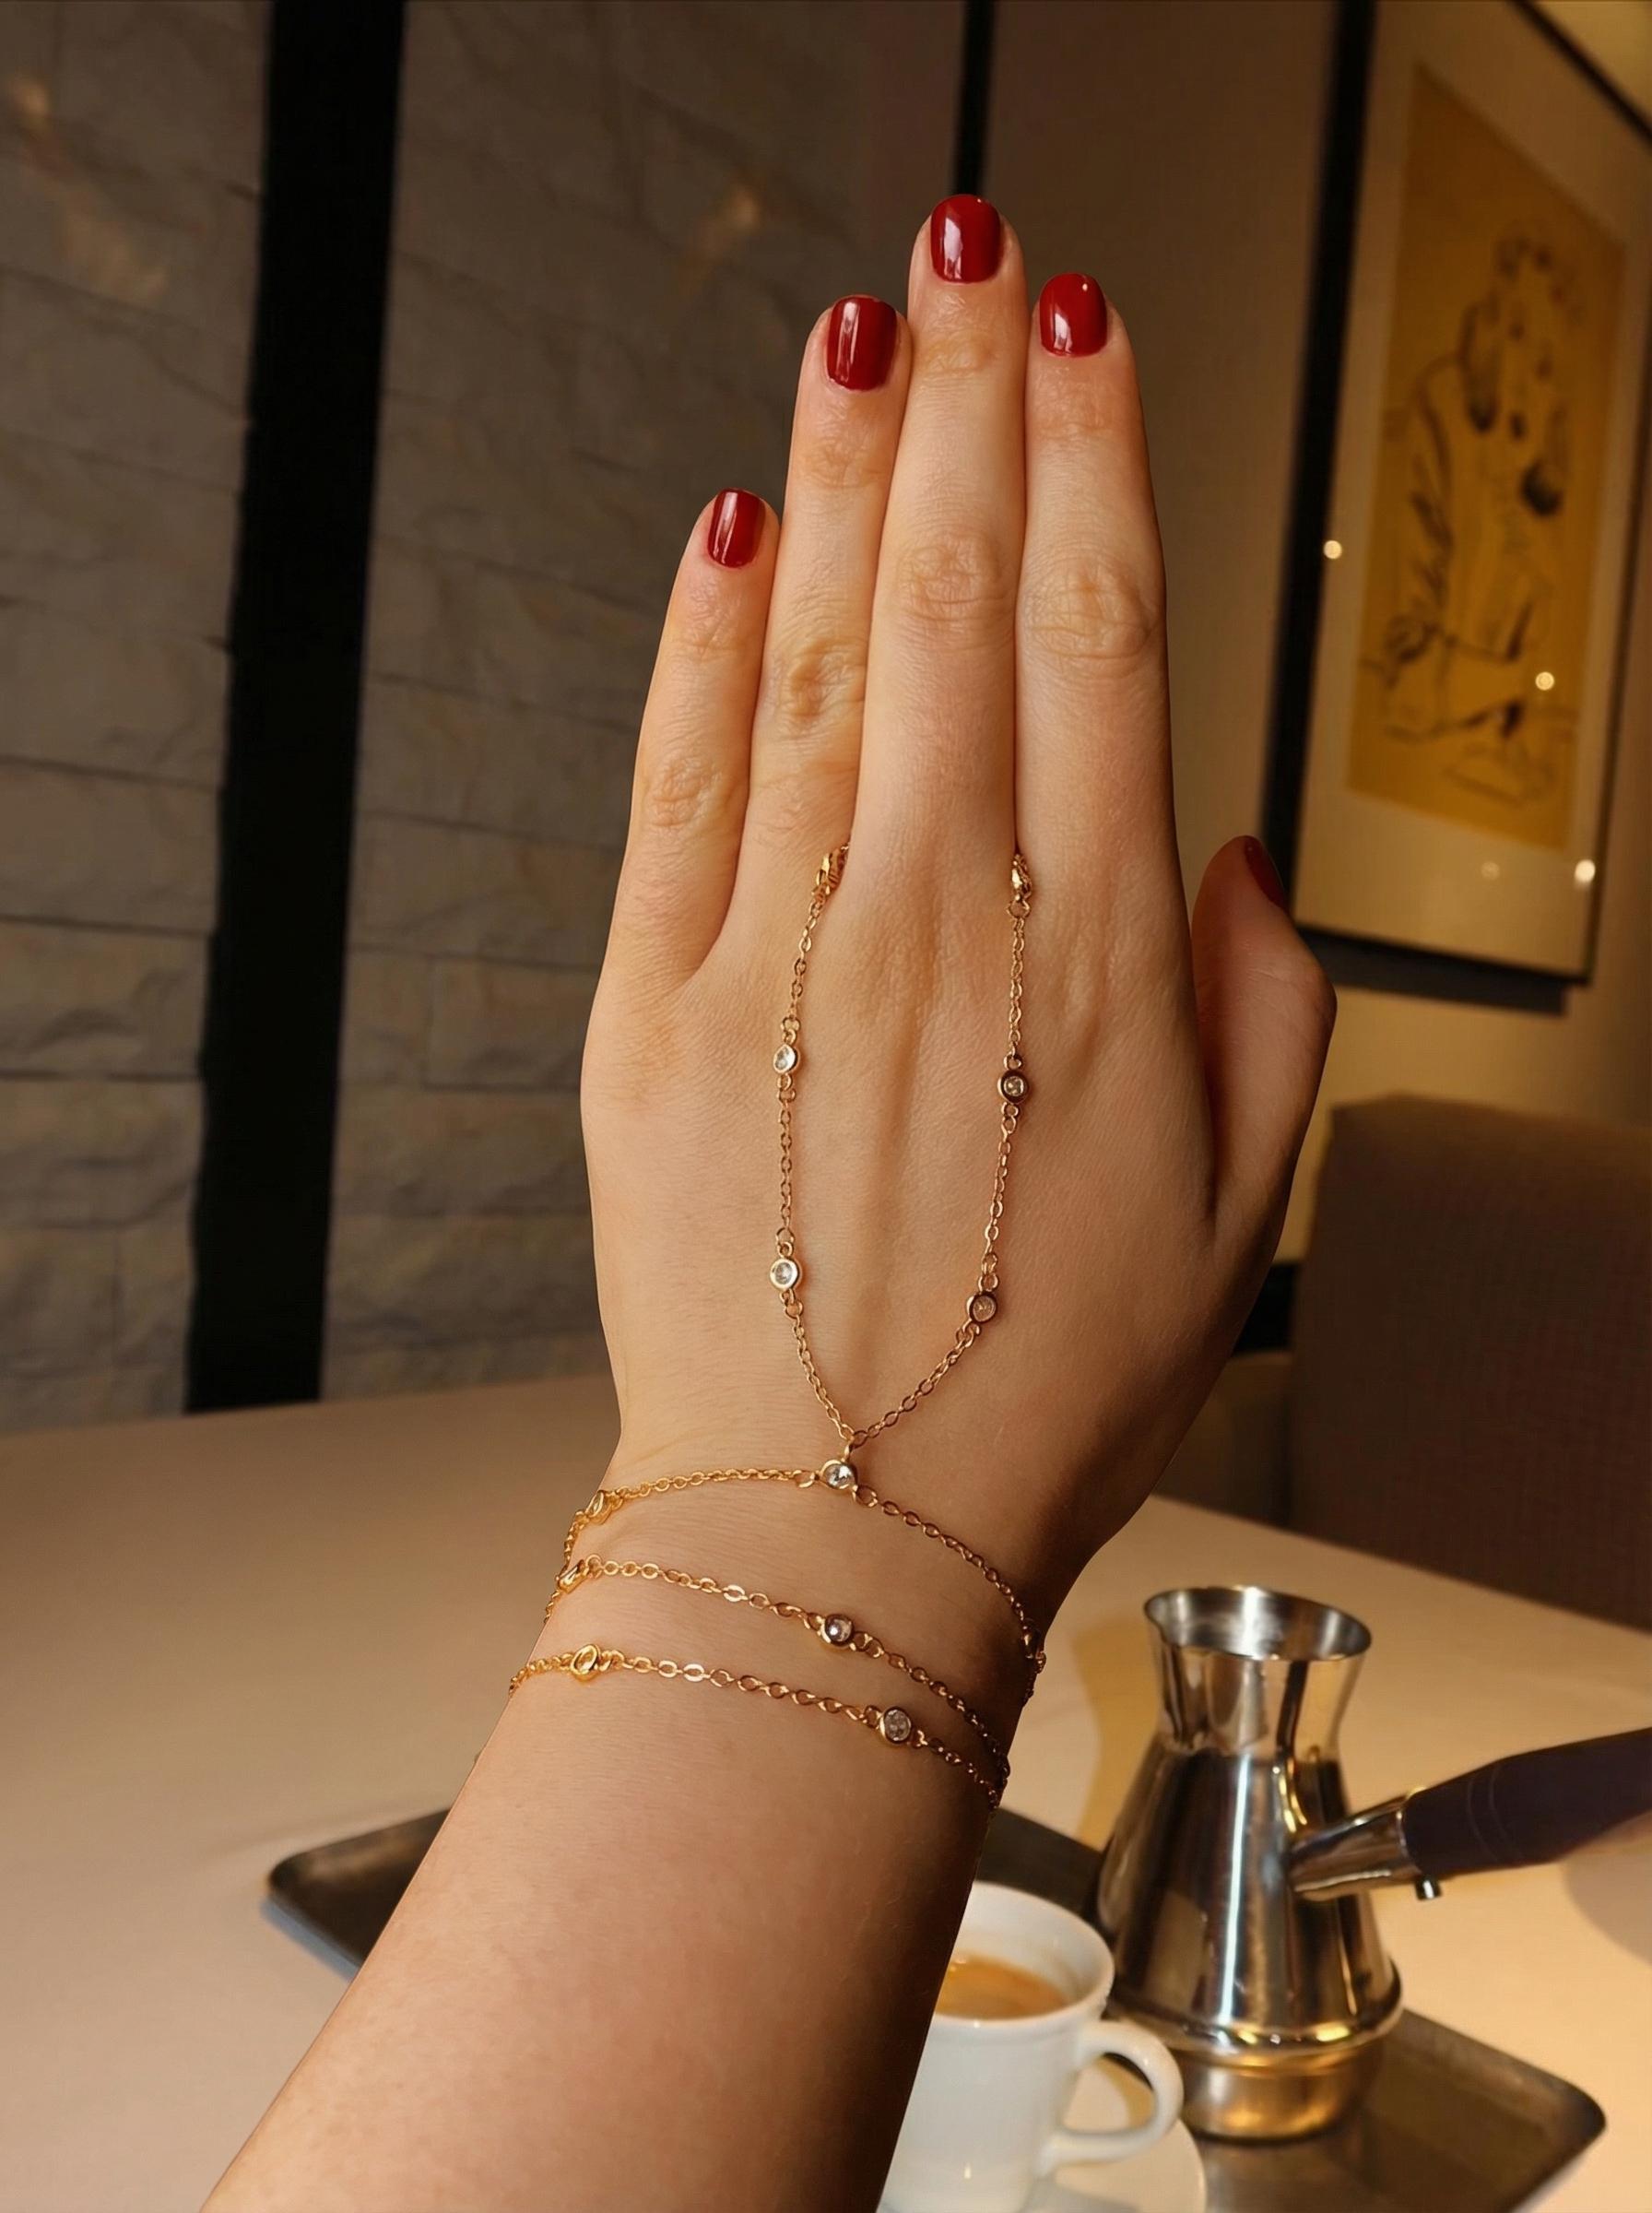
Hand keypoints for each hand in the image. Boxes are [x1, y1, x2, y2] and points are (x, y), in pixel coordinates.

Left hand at [582, 208, 1332, 1606]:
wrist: (835, 1524)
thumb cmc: (1044, 1383)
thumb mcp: (1246, 1208)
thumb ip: (1267, 1001)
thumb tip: (1223, 843)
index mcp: (1098, 960)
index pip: (1101, 639)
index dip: (1095, 461)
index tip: (1088, 335)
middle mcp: (938, 921)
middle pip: (955, 601)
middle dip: (973, 403)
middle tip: (976, 256)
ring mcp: (776, 954)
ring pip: (814, 654)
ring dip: (844, 472)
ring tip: (865, 331)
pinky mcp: (648, 1005)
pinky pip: (676, 780)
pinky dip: (698, 643)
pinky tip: (727, 528)